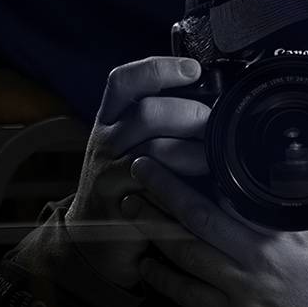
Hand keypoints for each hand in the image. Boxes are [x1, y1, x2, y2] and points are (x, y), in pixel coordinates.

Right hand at [56, 56, 213, 288]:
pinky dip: (183, 185)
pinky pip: (156, 187)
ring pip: (154, 148)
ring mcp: (109, 171)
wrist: (92, 237)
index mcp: (110, 119)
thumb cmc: (127, 185)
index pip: (124, 80)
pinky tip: (201, 189)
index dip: (158, 69)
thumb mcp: (133, 146)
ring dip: (194, 153)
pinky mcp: (120, 202)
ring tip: (215, 161)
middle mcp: (105, 139)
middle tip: (214, 127)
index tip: (193, 69)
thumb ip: (161, 124)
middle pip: (147, 112)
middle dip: (189, 115)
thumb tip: (213, 100)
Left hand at [128, 155, 307, 306]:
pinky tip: (144, 265)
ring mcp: (243, 288)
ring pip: (185, 253)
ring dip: (152, 228)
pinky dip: (162, 279)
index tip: (182, 147)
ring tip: (129, 205)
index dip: (205, 170)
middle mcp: (260, 256)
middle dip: (163, 190)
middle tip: (137, 167)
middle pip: (198, 217)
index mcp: (291, 230)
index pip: (238, 192)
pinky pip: (188, 296)